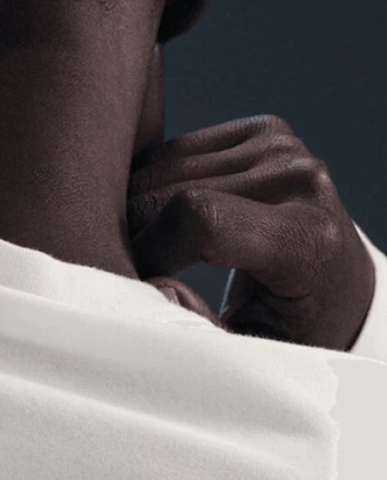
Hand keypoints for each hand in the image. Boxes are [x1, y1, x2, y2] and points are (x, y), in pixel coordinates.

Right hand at [126, 115, 375, 349]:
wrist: (340, 287)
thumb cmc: (292, 330)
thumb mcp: (251, 349)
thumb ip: (201, 327)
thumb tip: (151, 282)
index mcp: (307, 239)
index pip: (201, 219)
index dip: (151, 249)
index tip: (141, 280)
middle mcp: (301, 179)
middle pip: (172, 191)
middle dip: (139, 235)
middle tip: (142, 272)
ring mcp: (283, 147)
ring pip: (162, 168)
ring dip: (139, 211)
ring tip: (156, 250)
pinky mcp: (264, 131)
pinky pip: (173, 151)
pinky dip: (154, 185)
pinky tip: (170, 219)